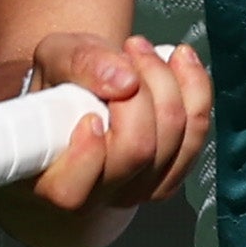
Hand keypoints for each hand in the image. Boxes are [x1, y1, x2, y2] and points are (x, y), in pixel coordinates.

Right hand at [23, 32, 211, 213]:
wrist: (86, 94)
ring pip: (174, 141)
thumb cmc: (60, 84)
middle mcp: (94, 196)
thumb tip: (126, 81)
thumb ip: (80, 64)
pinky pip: (197, 135)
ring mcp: (136, 191)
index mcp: (48, 179)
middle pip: (136, 151)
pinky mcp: (169, 177)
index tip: (91, 115)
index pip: (69, 190)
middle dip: (141, 90)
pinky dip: (195, 89)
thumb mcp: (54, 59)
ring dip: (167, 82)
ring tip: (141, 51)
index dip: (87, 154)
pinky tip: (179, 61)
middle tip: (127, 50)